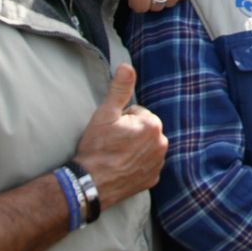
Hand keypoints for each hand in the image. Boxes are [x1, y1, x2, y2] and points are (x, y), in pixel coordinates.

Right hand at [73, 64, 167, 207]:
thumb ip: (120, 88)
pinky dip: (136, 164)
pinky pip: (146, 164)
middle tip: (112, 144)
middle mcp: (161, 144)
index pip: (138, 113)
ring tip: (115, 156)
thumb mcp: (105, 114)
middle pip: (144, 129)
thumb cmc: (96, 148)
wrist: (90, 184)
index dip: (122, 120)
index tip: (111, 132)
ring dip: (134, 148)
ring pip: (146, 146)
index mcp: (152, 125)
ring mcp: (158, 163)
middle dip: (130, 133)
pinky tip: (121, 167)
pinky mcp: (153, 179)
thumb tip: (127, 66)